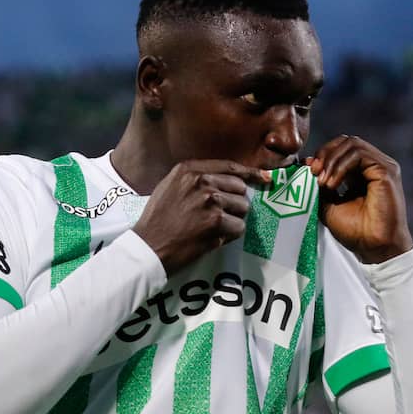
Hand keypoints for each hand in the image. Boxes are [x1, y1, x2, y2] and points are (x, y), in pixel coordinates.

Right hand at [133, 160, 270, 274]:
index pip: (229, 166)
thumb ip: (196, 179)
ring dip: (233, 221)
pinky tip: (212, 238)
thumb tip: (231, 180)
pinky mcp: (216, 221)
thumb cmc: (157, 220)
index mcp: (189, 170)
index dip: (250, 173)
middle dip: (234, 204)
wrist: (148, 247)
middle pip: (240, 188)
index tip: (265, 178)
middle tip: (218, 218)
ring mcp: (210, 200)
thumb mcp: (170, 187)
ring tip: (212, 229)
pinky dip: (230, 236)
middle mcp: (201, 181)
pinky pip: (239, 227)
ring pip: (243, 208)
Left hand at [308, 135, 412, 262]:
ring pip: (352, 144)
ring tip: (323, 182)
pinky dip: (341, 166)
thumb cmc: (356, 232)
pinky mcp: (386, 171)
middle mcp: (374, 166)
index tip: (308, 171)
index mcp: (362, 172)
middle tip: (313, 172)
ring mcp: (382, 166)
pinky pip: (359, 155)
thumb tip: (309, 165)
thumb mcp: (329, 205)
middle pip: (346, 141)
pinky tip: (333, 183)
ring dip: (331, 160)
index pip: (341, 148)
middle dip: (325, 154)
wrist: (375, 248)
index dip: (323, 154)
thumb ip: (320, 185)